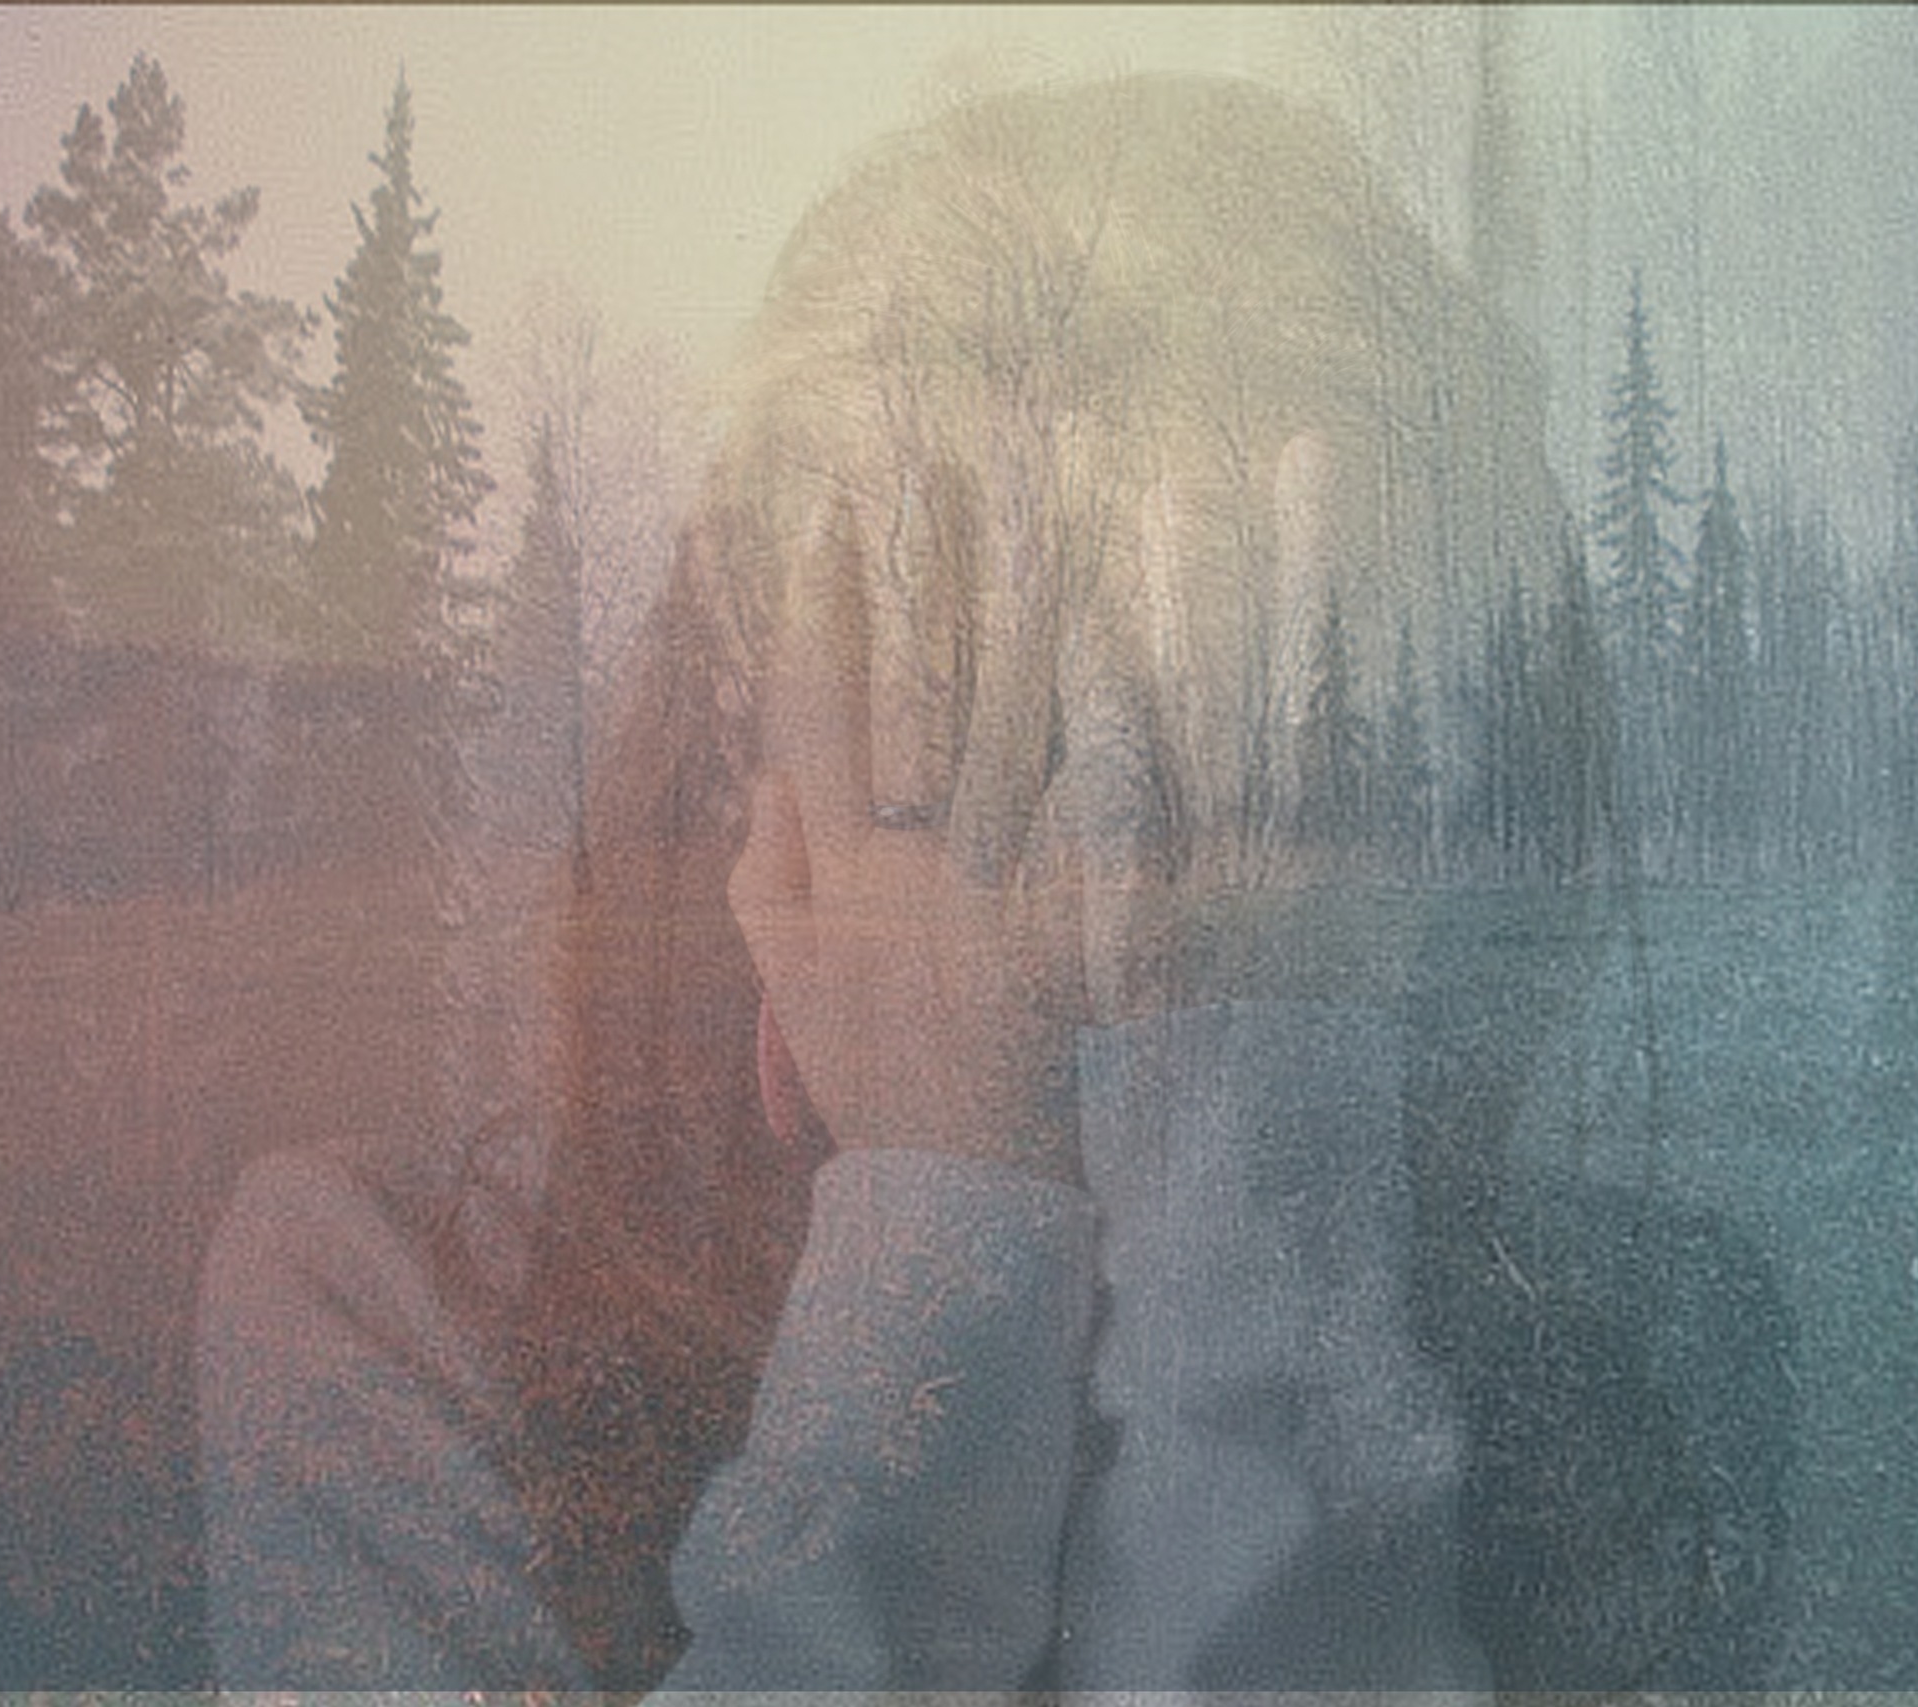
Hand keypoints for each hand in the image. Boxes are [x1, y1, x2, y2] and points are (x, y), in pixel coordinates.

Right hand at [728, 501, 1083, 1185]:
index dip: (814, 605)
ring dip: (1033, 615)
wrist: (962, 1199)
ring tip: (1061, 510)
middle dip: (929, 570)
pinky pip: (1105, 815)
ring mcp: (994, 892)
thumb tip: (767, 774)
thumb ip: (763, 877)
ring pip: (1013, 727)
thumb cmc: (879, 1086)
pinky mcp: (1080, 932)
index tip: (828, 511)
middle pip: (916, 689)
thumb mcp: (790, 988)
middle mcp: (908, 862)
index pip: (814, 708)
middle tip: (955, 458)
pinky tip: (1154, 654)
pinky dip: (1126, 735)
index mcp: (834, 872)